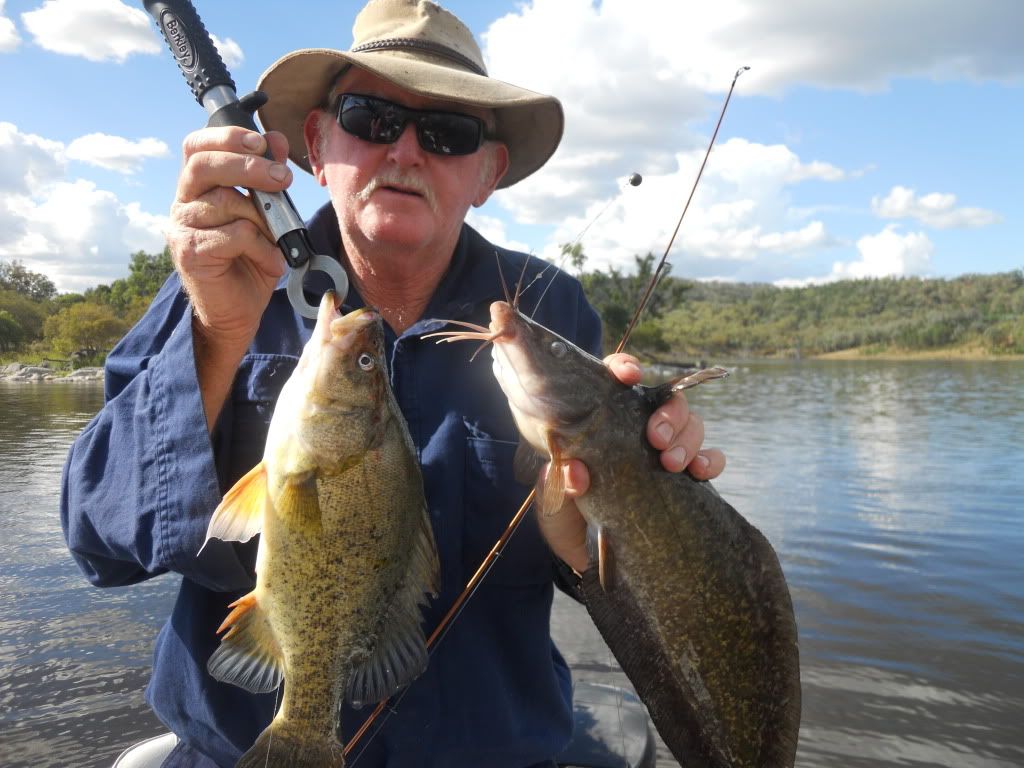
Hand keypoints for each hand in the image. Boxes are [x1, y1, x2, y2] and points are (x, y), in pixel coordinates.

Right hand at [167, 126, 292, 349]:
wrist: (236, 311)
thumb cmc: (250, 260)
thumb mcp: (268, 216)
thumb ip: (268, 178)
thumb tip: (274, 140)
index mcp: (199, 187)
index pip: (197, 147)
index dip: (227, 138)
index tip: (261, 143)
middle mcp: (184, 202)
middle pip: (204, 165)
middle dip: (248, 167)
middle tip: (281, 179)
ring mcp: (183, 227)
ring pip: (225, 202)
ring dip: (263, 218)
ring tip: (277, 238)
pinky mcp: (190, 253)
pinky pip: (234, 234)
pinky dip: (260, 245)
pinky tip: (269, 259)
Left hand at [537, 353, 725, 572]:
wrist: (588, 558)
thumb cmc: (567, 519)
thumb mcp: (554, 504)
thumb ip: (558, 485)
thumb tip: (575, 471)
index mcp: (602, 422)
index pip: (616, 380)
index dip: (626, 368)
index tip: (630, 376)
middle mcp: (637, 430)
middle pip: (666, 400)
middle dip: (668, 413)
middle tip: (655, 438)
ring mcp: (664, 451)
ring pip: (692, 424)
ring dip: (687, 438)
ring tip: (671, 464)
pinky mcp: (686, 478)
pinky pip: (711, 458)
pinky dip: (711, 460)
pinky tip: (700, 473)